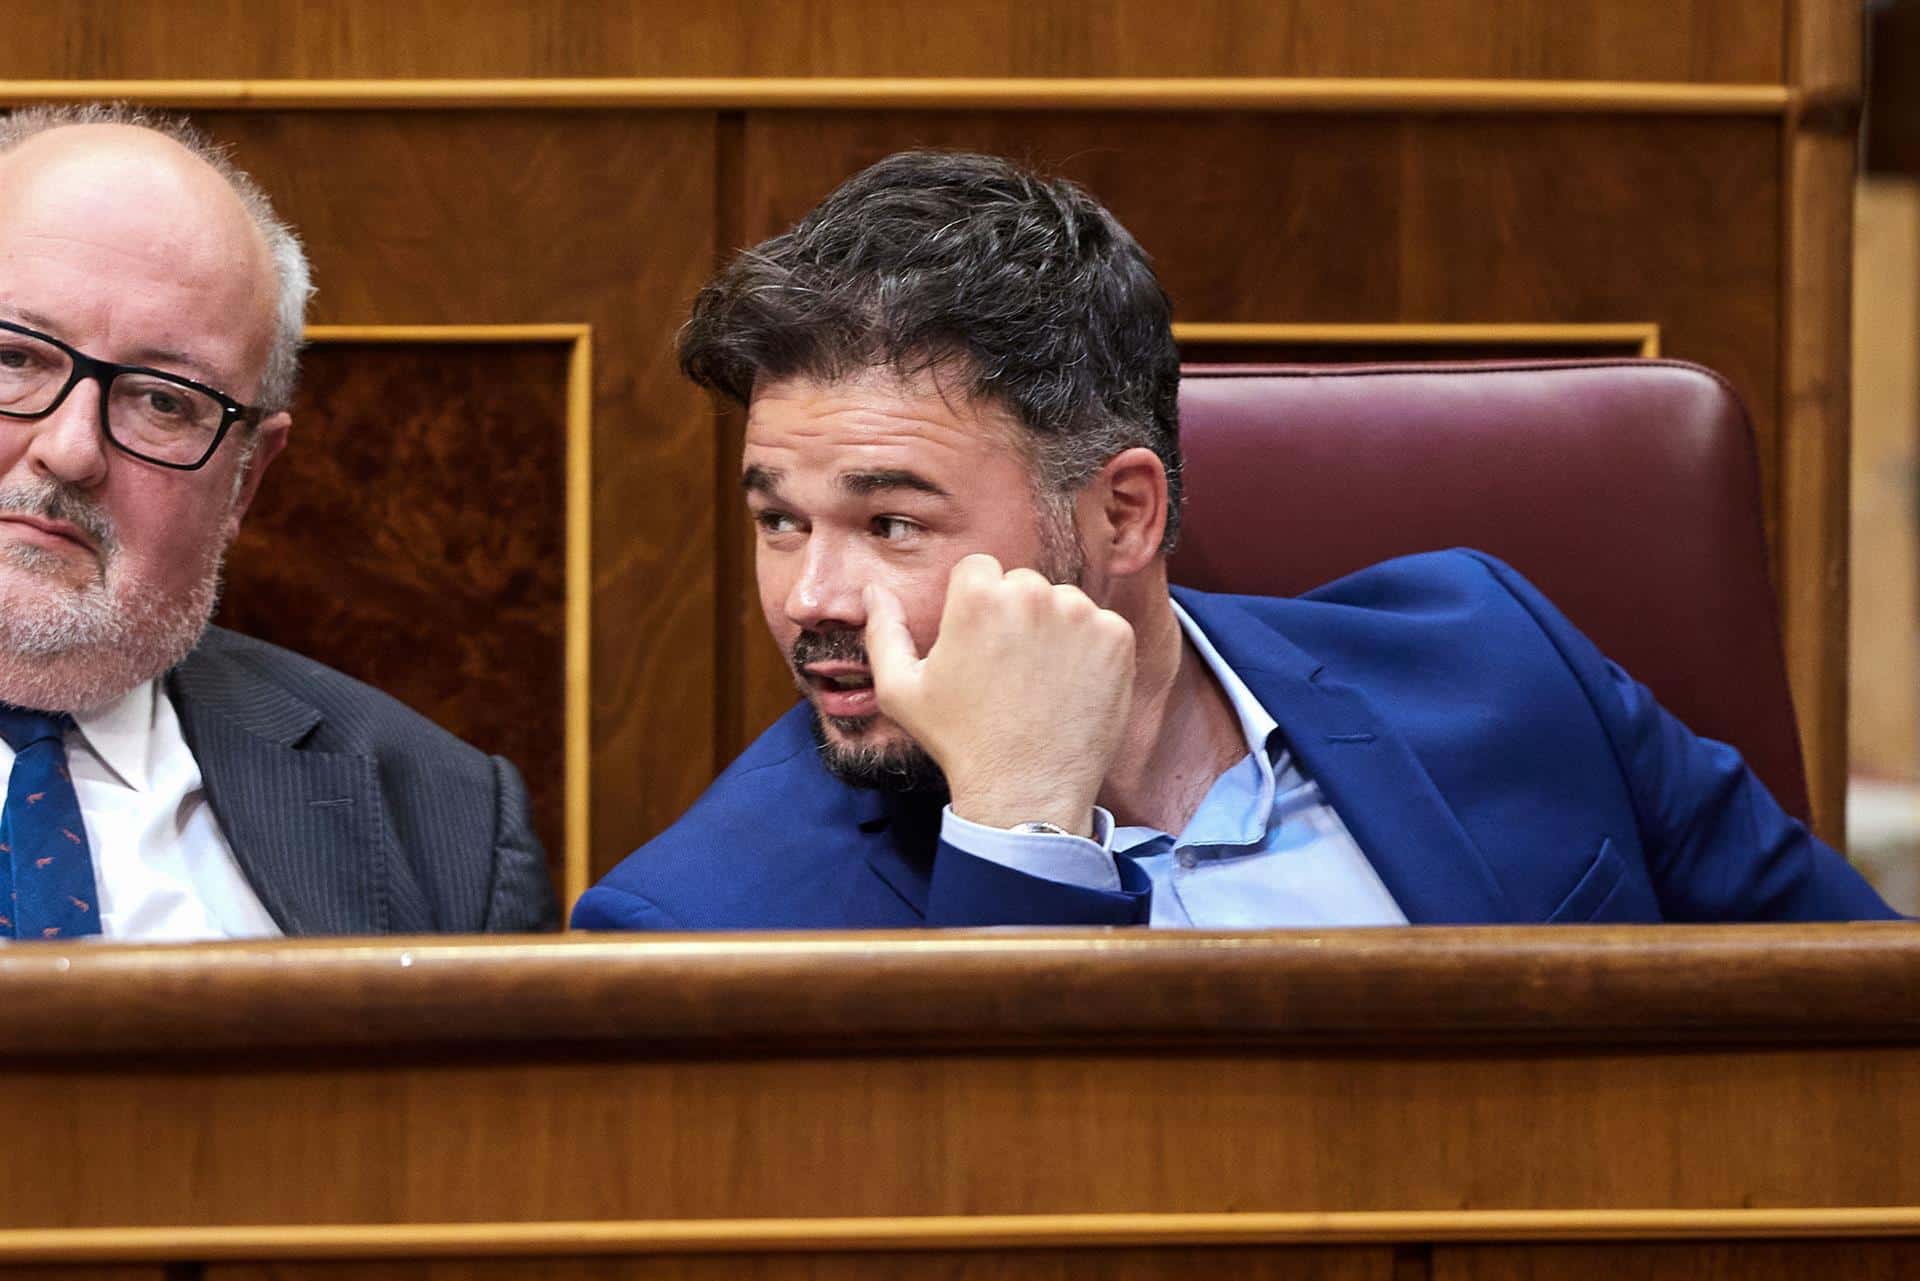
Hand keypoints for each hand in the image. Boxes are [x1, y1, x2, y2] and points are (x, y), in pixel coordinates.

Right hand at [864, 554, 1135, 836]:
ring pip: (1063, 603)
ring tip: (1038, 682)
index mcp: (979, 596)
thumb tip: (874, 590)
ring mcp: (1082, 614)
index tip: (977, 644)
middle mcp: (1034, 593)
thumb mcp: (900, 690)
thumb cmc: (958, 741)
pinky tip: (1069, 687)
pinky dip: (1089, 650)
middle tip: (1007, 669)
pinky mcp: (1117, 638)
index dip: (974, 606)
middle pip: (1022, 583)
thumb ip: (883, 630)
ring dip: (1053, 629)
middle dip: (1014, 614)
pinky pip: (1100, 626)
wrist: (1025, 791)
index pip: (979, 570)